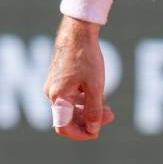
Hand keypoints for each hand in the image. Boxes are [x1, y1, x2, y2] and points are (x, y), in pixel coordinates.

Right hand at [44, 17, 116, 139]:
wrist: (78, 30)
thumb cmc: (86, 56)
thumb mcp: (95, 85)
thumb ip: (93, 110)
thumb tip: (93, 130)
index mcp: (57, 96)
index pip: (64, 127)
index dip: (80, 133)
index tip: (96, 132)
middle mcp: (51, 92)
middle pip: (69, 117)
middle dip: (90, 119)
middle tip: (111, 114)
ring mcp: (53, 84)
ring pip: (71, 106)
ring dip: (88, 109)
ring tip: (108, 106)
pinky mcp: (58, 77)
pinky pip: (70, 95)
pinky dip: (84, 98)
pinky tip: (99, 92)